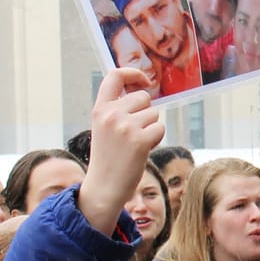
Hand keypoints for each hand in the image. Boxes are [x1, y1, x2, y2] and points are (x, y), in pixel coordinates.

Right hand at [80, 67, 164, 233]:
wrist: (104, 187)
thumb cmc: (108, 157)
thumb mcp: (105, 127)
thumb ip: (118, 109)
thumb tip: (143, 90)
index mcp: (100, 109)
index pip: (114, 76)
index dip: (132, 73)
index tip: (144, 80)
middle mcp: (111, 114)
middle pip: (144, 97)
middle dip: (146, 112)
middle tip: (134, 133)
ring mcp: (125, 127)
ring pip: (154, 114)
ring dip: (151, 127)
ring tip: (135, 144)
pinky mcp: (140, 140)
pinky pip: (160, 128)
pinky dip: (156, 139)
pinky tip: (143, 151)